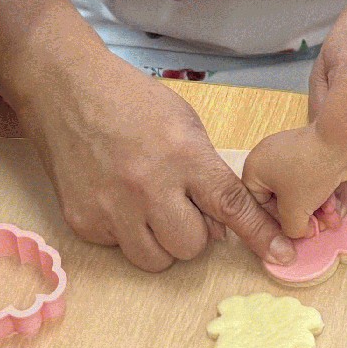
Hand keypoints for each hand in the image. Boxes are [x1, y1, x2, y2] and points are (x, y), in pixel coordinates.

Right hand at [15, 48, 288, 270]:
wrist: (65, 88)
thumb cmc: (129, 99)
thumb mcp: (183, 121)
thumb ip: (206, 169)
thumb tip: (222, 220)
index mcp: (182, 155)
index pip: (230, 206)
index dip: (259, 235)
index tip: (281, 254)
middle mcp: (148, 186)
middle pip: (192, 247)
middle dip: (194, 232)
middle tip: (180, 204)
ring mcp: (111, 207)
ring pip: (156, 259)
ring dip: (161, 240)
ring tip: (147, 204)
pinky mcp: (82, 221)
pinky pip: (119, 247)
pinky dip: (125, 231)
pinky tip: (115, 196)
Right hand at [242, 123, 346, 237]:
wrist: (340, 141)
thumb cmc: (307, 174)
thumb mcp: (294, 210)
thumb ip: (290, 229)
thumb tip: (297, 233)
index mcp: (256, 168)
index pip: (259, 203)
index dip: (277, 223)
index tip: (294, 234)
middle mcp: (271, 158)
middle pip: (283, 198)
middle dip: (303, 217)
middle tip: (317, 230)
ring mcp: (293, 153)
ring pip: (301, 190)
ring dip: (317, 209)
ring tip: (332, 222)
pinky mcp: (314, 152)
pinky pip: (313, 179)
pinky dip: (324, 194)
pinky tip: (336, 209)